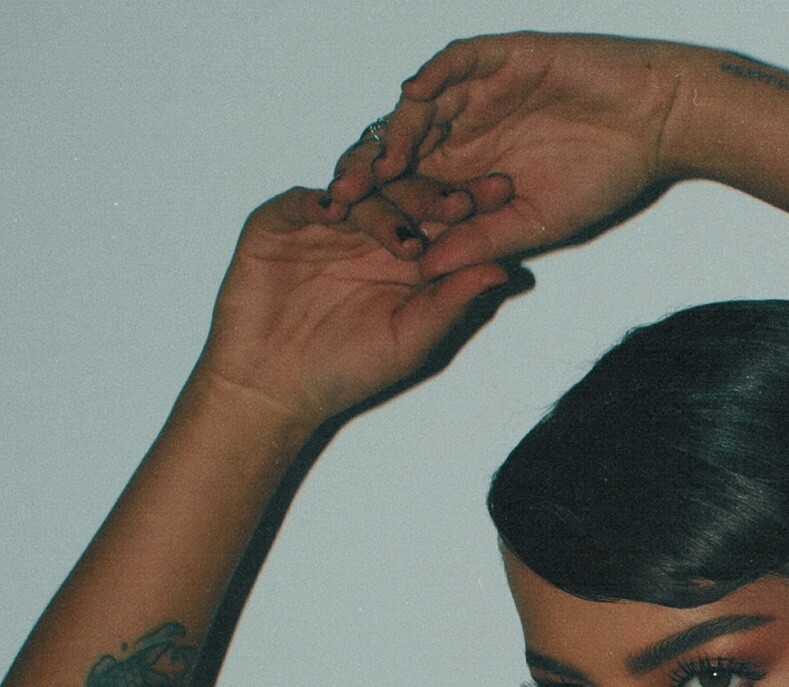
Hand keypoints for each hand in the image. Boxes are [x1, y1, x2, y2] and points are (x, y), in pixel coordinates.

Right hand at [194, 187, 511, 430]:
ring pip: (359, 191)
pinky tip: (338, 209)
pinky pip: (303, 200)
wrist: (276, 385)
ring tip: (404, 212)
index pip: (443, 217)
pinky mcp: (282, 219)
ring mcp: (326, 220)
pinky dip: (321, 202)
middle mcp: (370, 227)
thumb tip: (504, 272)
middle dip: (434, 195)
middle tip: (460, 201)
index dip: (471, 206)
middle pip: (404, 193)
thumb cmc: (349, 370)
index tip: (502, 198)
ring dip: (382, 200)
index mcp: (409, 252)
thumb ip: (452, 303)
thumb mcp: (410, 340)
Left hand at [327, 32, 694, 275]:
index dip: (383, 210)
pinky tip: (413, 95)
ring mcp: (481, 90)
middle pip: (402, 145)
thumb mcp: (535, 223)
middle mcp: (466, 127)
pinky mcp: (502, 56)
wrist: (654, 124)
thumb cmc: (604, 175)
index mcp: (470, 170)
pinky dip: (435, 75)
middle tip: (343, 198)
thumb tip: (426, 270)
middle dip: (371, 171)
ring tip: (377, 162)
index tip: (356, 237)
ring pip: (421, 105)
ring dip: (395, 132)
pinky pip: (458, 60)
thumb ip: (480, 241)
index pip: (413, 188)